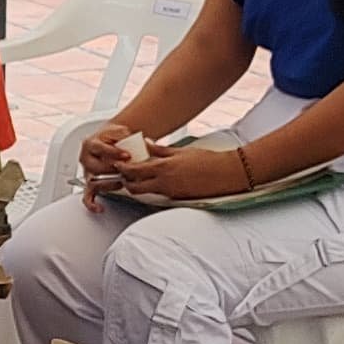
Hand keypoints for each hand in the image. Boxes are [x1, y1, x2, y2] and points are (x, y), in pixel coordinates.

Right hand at [76, 116, 142, 197]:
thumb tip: (137, 140)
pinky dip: (92, 203)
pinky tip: (100, 207)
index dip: (114, 153)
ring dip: (108, 184)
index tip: (127, 156)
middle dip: (113, 170)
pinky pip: (88, 195)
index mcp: (91, 144)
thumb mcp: (120, 131)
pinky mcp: (91, 183)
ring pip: (93, 182)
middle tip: (126, 171)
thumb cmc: (115, 137)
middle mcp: (87, 159)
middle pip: (96, 168)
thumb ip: (125, 135)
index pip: (100, 149)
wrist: (111, 139)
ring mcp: (88, 172)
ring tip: (121, 182)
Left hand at [114, 144, 253, 204]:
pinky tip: (154, 182)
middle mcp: (164, 183)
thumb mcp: (180, 151)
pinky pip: (158, 195)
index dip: (123, 168)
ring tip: (137, 178)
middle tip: (124, 174)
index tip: (117, 164)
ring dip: (138, 186)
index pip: (133, 171)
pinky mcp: (177, 199)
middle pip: (134, 187)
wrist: (225, 174)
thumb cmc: (206, 160)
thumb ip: (160, 150)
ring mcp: (170, 193)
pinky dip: (152, 189)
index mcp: (163, 168)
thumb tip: (145, 144)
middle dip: (126, 181)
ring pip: (145, 193)